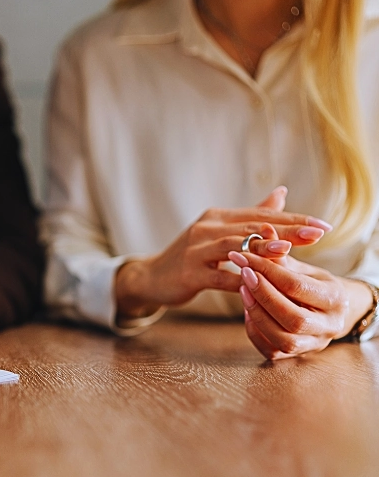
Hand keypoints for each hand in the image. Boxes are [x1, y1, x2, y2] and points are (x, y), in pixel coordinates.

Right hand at [115, 187, 331, 317]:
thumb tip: (282, 192)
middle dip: (286, 230)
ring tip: (287, 250)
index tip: (323, 226)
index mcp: (218, 217)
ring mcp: (195, 250)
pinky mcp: (188, 273)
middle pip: (252, 227)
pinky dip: (238, 279)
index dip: (293, 219)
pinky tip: (258, 284)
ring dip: (260, 249)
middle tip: (317, 234)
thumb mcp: (219, 232)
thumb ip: (251, 215)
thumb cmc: (192, 257)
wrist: (152, 277)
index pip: (261, 215)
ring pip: (233, 247)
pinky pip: (217, 276)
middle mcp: (206, 228)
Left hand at [227, 250, 371, 358]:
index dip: (267, 270)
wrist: (328, 310)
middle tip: (242, 274)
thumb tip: (262, 228)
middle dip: (263, 295)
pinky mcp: (296, 355)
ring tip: (243, 292)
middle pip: (293, 318)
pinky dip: (256, 332)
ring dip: (258, 314)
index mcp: (335, 298)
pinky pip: (272, 351)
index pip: (297, 286)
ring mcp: (314, 344)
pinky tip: (248, 312)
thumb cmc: (312, 283)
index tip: (244, 256)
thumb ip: (280, 254)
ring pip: (284, 339)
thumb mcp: (301, 267)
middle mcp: (329, 325)